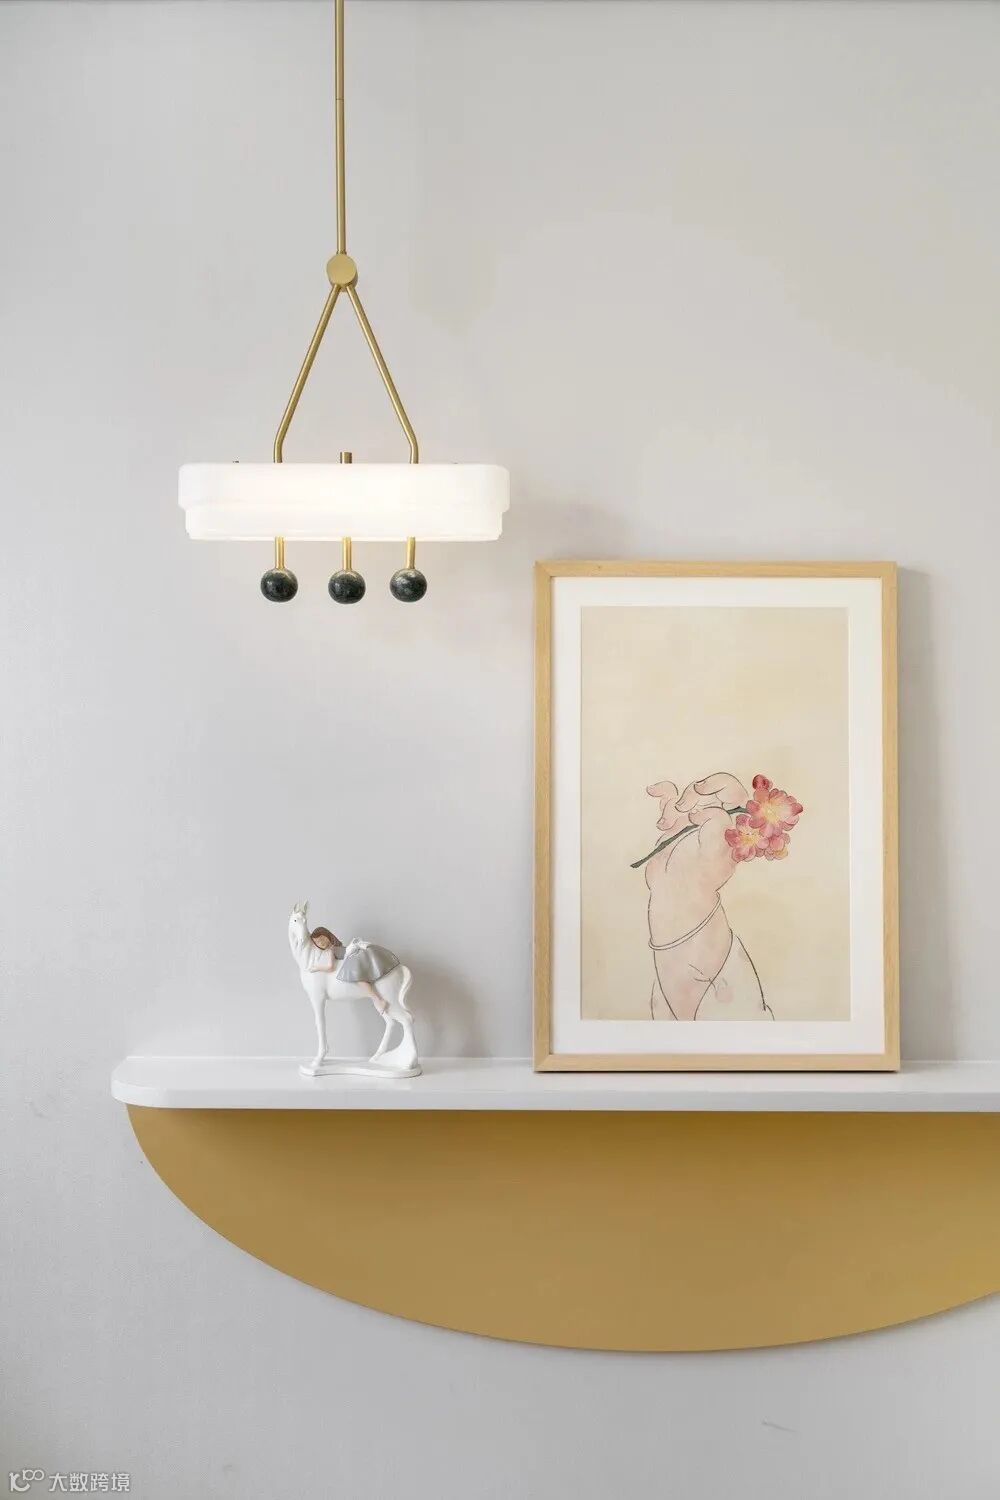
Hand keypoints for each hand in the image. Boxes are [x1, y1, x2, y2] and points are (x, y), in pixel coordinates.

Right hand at [645, 773, 748, 939]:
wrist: (675, 890)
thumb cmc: (698, 876)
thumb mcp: (714, 852)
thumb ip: (716, 824)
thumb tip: (700, 811)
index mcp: (734, 825)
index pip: (734, 791)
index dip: (718, 784)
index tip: (701, 791)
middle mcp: (718, 819)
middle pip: (709, 788)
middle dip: (692, 795)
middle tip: (683, 809)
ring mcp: (697, 818)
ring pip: (688, 792)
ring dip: (674, 805)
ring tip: (667, 826)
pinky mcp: (677, 820)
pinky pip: (671, 796)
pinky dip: (662, 791)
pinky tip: (653, 791)